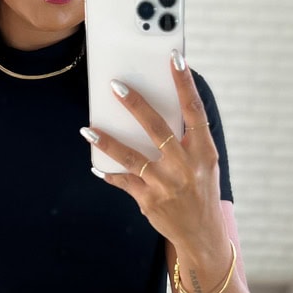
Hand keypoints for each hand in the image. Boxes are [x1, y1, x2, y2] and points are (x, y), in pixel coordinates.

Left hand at [81, 51, 224, 252]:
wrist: (201, 234)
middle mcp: (186, 166)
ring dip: (108, 141)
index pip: (194, 110)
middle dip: (136, 105)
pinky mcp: (149, 200)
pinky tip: (95, 165)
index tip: (175, 58)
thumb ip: (187, 138)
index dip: (185, 83)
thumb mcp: (204, 164)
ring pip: (132, 157)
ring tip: (88, 129)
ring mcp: (166, 184)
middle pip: (157, 128)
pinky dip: (108, 172)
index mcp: (204, 151)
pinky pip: (123, 181)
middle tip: (115, 86)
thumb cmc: (200, 190)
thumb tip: (157, 108)